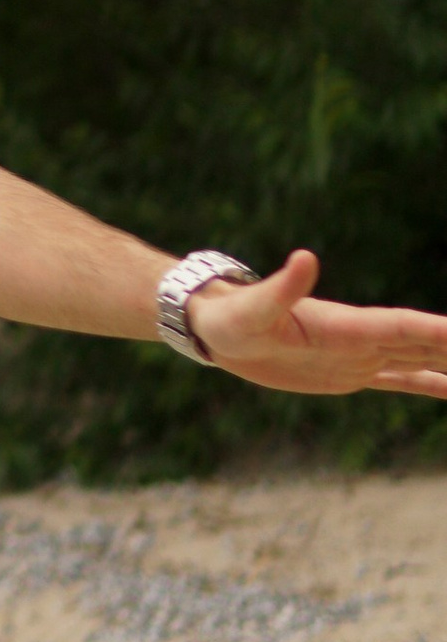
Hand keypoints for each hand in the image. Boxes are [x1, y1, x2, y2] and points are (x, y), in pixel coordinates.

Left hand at [194, 251, 446, 398]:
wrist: (216, 328)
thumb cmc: (231, 316)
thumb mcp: (253, 307)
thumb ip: (282, 286)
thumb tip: (305, 258)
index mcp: (347, 324)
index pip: (408, 326)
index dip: (441, 330)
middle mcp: (363, 337)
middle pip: (426, 340)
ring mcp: (359, 355)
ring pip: (421, 360)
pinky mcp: (348, 373)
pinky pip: (399, 381)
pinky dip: (429, 384)